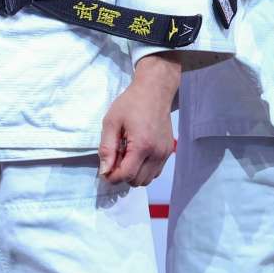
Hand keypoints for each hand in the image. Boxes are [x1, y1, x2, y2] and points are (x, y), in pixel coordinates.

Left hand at [98, 53, 179, 185]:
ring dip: (134, 174)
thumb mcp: (111, 121)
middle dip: (123, 175)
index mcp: (142, 145)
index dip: (112, 177)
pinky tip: (137, 155)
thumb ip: (107, 148)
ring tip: (127, 156)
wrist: (155, 91)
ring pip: (147, 179)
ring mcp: (165, 153)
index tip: (105, 170)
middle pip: (137, 181)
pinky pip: (155, 172)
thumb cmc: (131, 103)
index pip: (126, 175)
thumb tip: (104, 171)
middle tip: (116, 158)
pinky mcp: (169, 151)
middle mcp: (157, 153)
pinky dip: (144, 170)